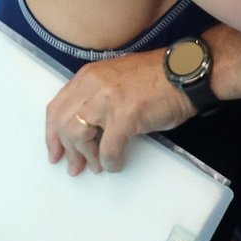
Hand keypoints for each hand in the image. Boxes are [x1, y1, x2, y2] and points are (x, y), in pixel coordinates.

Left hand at [45, 49, 194, 175]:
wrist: (188, 73)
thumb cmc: (159, 77)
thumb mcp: (117, 80)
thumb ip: (97, 97)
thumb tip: (88, 129)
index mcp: (88, 76)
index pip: (57, 108)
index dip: (52, 134)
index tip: (55, 152)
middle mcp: (92, 85)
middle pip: (63, 124)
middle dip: (67, 150)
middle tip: (74, 167)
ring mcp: (107, 100)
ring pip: (79, 136)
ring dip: (86, 156)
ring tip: (97, 166)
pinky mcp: (124, 116)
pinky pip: (108, 149)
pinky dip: (110, 162)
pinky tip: (116, 165)